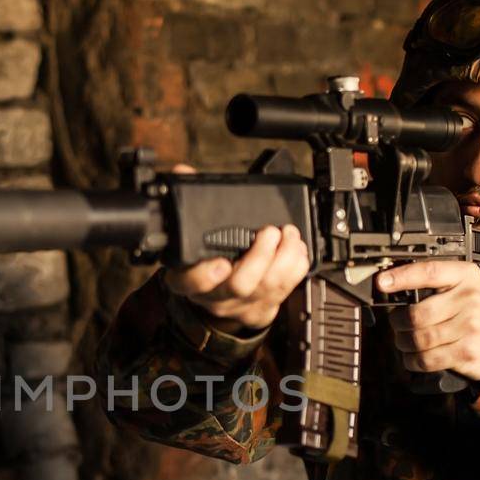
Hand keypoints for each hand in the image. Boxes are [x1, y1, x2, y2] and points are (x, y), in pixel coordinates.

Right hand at [158, 163, 308, 333]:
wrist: (220, 295)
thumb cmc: (206, 260)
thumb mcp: (192, 236)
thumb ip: (190, 204)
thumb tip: (183, 173)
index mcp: (188, 278)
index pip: (190, 282)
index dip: (206, 275)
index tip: (222, 263)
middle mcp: (214, 296)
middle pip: (239, 284)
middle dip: (261, 256)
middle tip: (269, 232)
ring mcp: (241, 304)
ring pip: (267, 287)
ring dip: (285, 257)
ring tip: (289, 233)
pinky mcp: (264, 307)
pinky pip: (285, 290)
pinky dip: (296, 267)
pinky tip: (296, 250)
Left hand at [376, 261, 479, 381]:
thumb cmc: (472, 312)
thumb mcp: (460, 287)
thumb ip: (432, 283)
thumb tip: (390, 284)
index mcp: (466, 276)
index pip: (430, 272)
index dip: (402, 277)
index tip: (381, 283)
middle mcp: (471, 299)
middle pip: (417, 314)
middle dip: (398, 323)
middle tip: (397, 325)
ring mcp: (472, 327)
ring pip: (419, 339)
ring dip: (404, 344)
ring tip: (405, 341)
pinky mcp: (468, 352)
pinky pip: (427, 359)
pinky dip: (413, 361)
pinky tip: (414, 357)